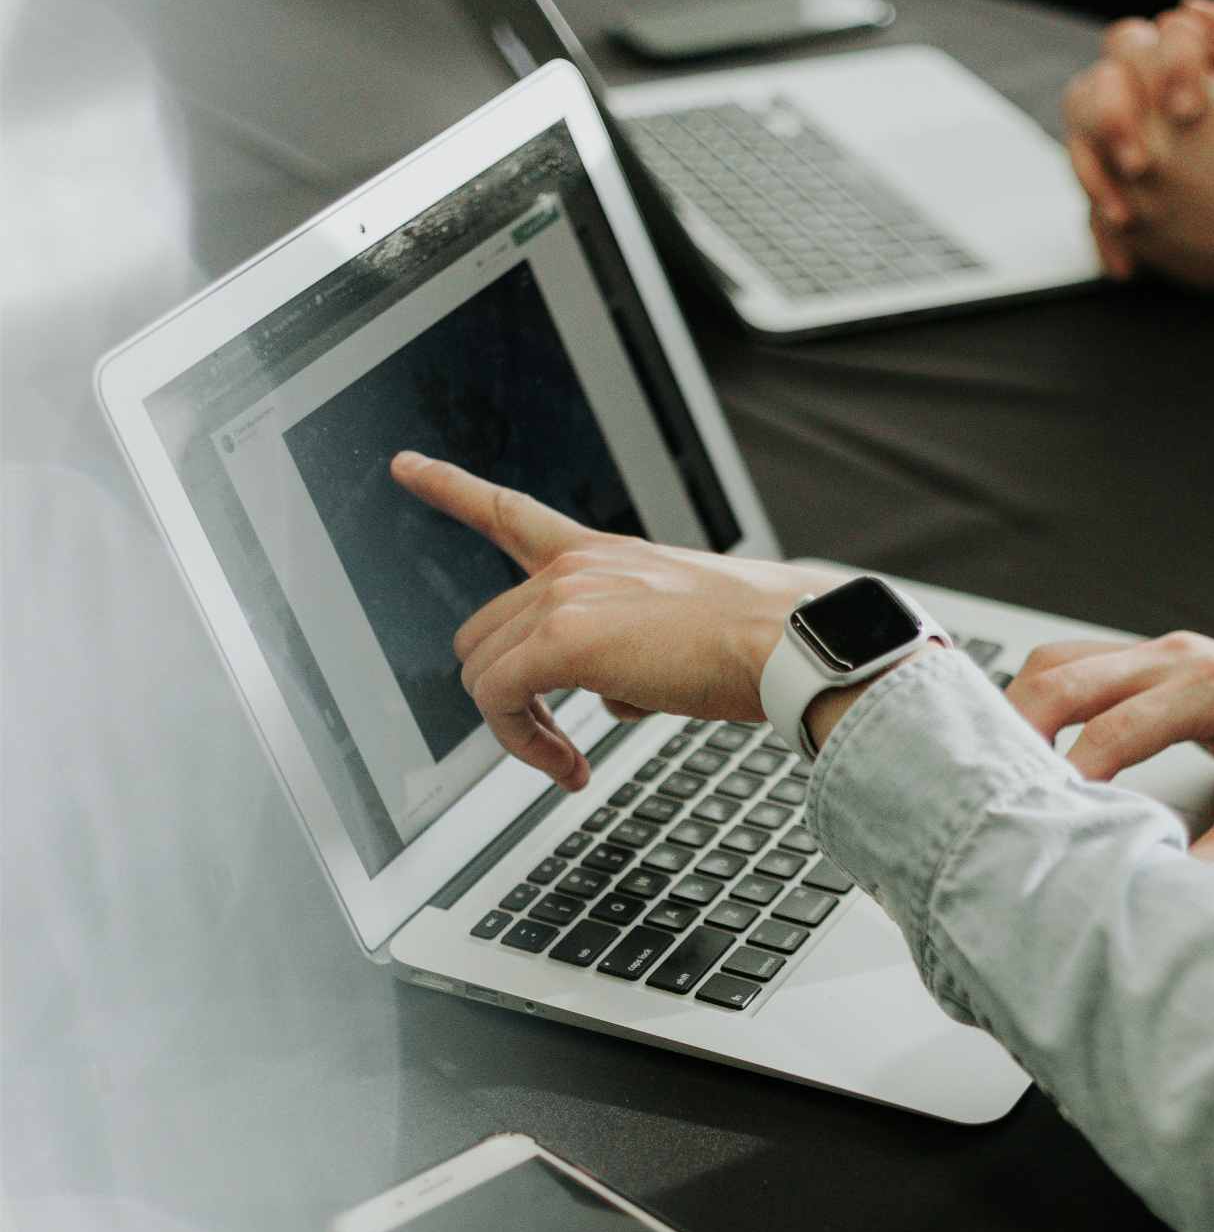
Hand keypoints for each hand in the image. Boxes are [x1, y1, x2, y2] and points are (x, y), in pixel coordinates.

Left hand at [392, 451, 836, 784]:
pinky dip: (523, 743)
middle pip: (484, 633)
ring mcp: (565, 597)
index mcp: (604, 555)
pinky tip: (569, 766)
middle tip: (556, 741)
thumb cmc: (760, 643)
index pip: (511, 512)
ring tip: (569, 761)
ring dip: (519, 729)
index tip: (406, 464)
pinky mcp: (562, 641)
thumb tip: (615, 697)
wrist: (789, 643)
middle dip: (508, 694)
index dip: (451, 487)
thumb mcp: (684, 630)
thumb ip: (633, 649)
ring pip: (484, 673)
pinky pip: (499, 701)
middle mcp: (577, 566)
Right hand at [1004, 630, 1213, 877]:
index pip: (1112, 730)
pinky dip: (1047, 695)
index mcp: (1212, 690)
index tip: (1041, 817)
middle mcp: (1180, 657)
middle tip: (990, 784)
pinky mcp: (1156, 657)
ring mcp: (1164, 649)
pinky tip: (1032, 739)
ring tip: (1000, 762)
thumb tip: (1156, 893)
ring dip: (1024, 704)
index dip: (1069, 776)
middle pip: (1066, 677)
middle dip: (1018, 728)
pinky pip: (1081, 661)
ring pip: (1063, 659)